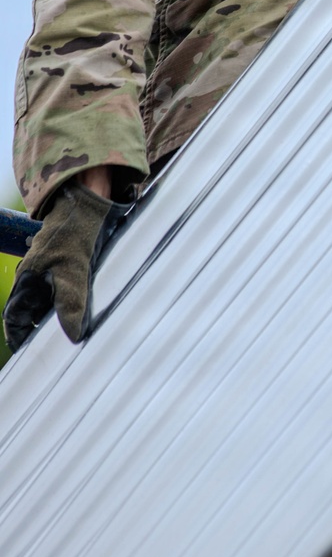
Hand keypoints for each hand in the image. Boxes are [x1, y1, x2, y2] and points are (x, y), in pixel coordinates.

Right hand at [3, 181, 126, 349]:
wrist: (91, 200)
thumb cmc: (74, 228)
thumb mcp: (73, 266)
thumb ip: (71, 300)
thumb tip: (73, 335)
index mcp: (28, 278)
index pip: (14, 316)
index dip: (18, 335)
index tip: (26, 355)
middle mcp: (39, 277)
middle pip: (35, 313)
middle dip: (43, 333)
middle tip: (60, 356)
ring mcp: (55, 272)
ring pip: (54, 304)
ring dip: (63, 320)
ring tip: (77, 341)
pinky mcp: (74, 267)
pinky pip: (73, 293)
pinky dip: (78, 306)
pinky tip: (92, 317)